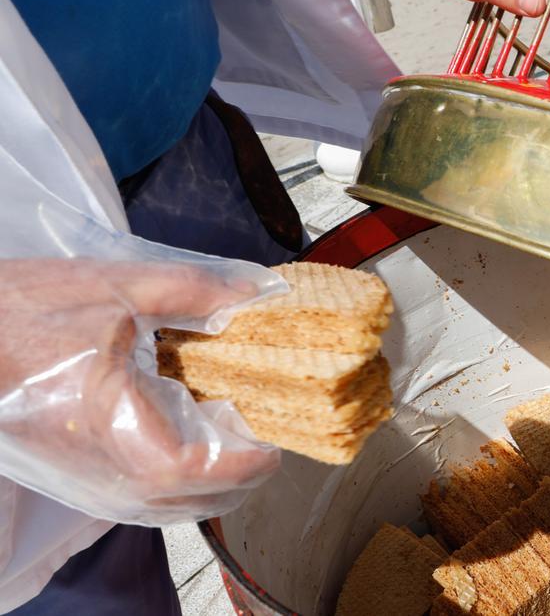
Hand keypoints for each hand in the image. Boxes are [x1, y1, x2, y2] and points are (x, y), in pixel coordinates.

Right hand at [0, 258, 279, 522]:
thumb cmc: (19, 315)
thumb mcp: (114, 288)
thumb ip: (193, 290)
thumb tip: (256, 291)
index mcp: (127, 436)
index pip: (216, 469)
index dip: (257, 452)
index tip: (280, 425)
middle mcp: (114, 480)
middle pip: (209, 496)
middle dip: (246, 461)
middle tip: (265, 414)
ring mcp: (95, 490)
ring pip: (181, 505)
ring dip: (218, 472)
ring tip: (232, 419)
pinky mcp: (83, 486)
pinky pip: (151, 500)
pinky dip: (185, 477)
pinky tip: (188, 430)